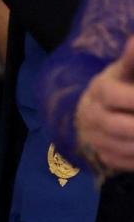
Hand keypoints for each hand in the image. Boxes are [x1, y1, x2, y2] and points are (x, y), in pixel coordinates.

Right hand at [75, 37, 133, 172]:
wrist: (93, 110)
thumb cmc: (120, 84)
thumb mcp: (125, 70)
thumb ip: (132, 59)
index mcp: (100, 90)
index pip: (112, 95)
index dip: (132, 99)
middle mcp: (92, 115)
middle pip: (116, 126)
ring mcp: (94, 138)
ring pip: (121, 147)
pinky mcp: (100, 155)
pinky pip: (120, 162)